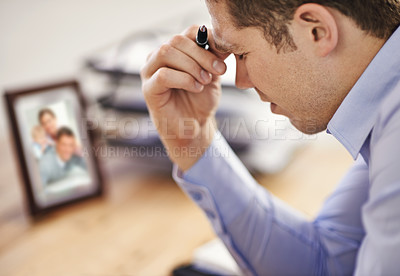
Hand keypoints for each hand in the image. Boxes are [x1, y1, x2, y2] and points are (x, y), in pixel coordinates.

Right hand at [140, 25, 227, 170]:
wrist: (194, 126)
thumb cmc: (201, 99)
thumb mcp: (212, 74)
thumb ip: (214, 57)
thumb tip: (222, 41)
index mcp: (176, 49)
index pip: (189, 32)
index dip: (207, 40)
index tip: (224, 57)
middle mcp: (159, 56)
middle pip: (177, 40)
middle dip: (202, 54)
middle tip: (218, 70)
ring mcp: (150, 71)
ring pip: (166, 52)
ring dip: (191, 65)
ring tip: (205, 80)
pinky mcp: (148, 89)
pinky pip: (163, 75)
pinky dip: (184, 79)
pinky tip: (196, 88)